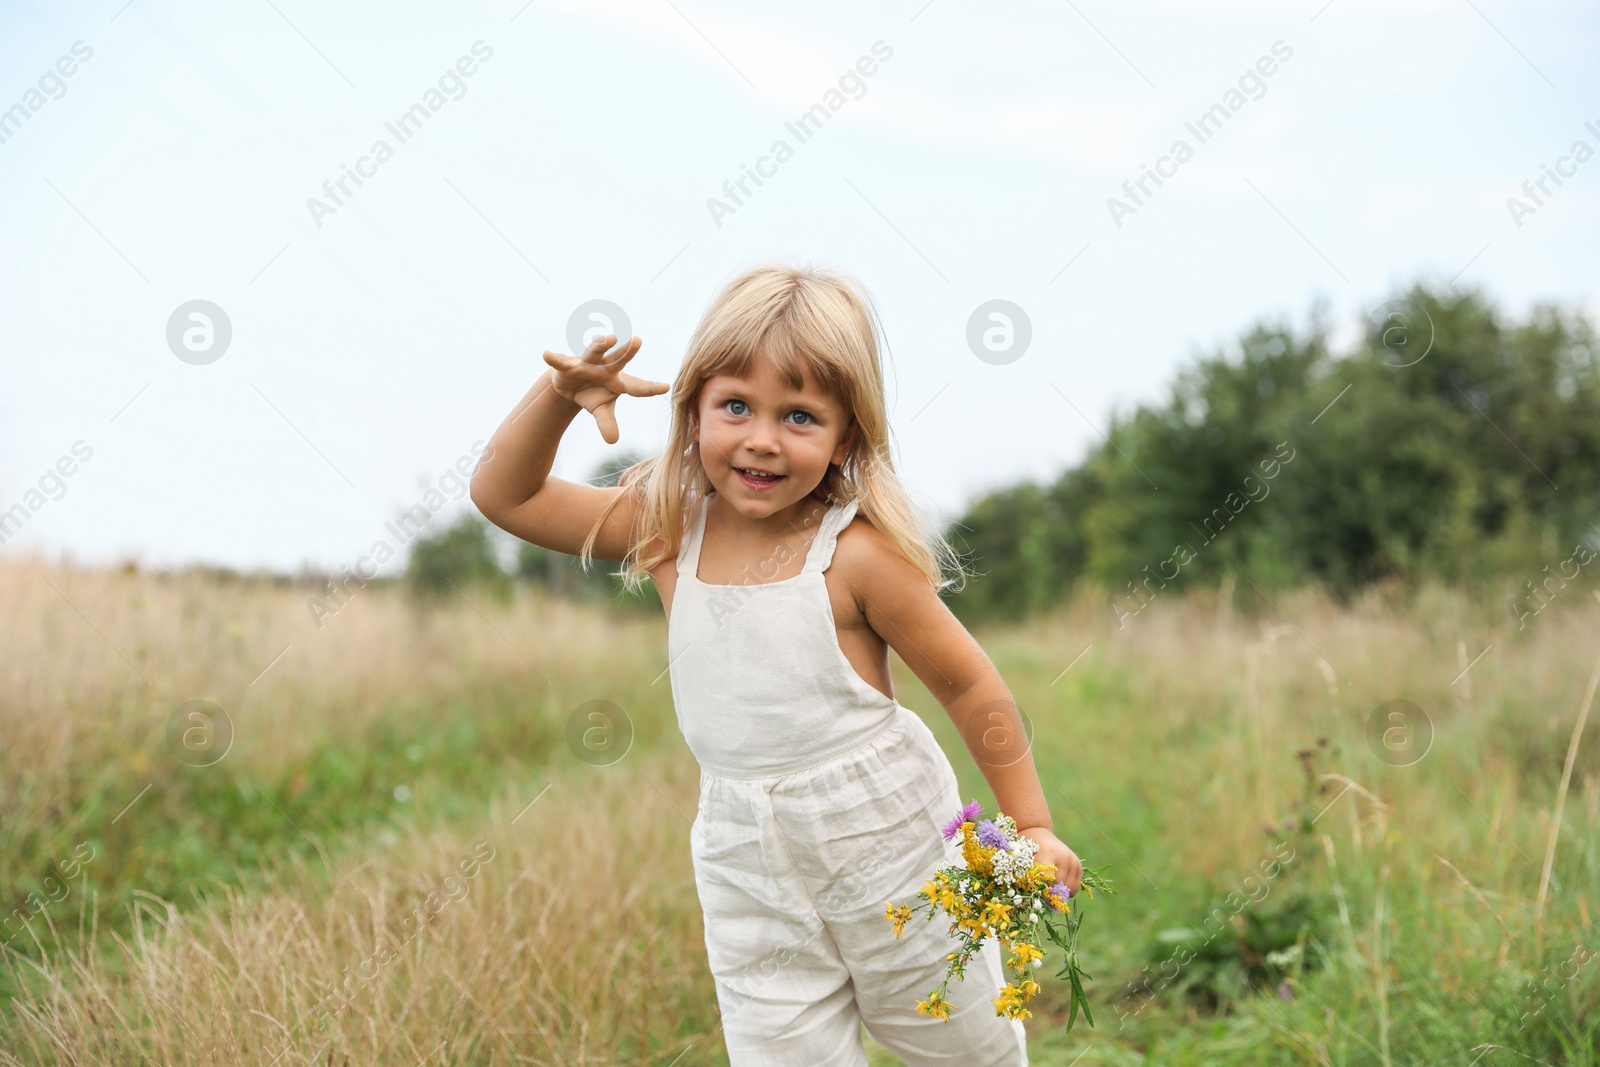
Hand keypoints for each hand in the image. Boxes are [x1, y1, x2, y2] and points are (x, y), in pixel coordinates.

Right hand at [542, 333, 669, 444]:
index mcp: (618, 381)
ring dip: (600, 345)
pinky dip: (554, 358)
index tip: (665, 387)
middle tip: (637, 341)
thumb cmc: (593, 394)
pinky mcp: (568, 364)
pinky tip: (546, 354)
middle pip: (618, 360)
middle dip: (627, 352)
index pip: (637, 386)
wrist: (572, 383)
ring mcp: (587, 364)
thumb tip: (613, 441)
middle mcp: (605, 368)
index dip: (650, 388)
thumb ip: (607, 423)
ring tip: (608, 338)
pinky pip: (561, 361)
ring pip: (594, 352)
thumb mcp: (601, 410)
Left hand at [1019, 826, 1081, 897]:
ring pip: (1068, 890)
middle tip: (1041, 893)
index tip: (1035, 895)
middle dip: (1049, 894)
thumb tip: (1039, 901)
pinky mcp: (1078, 865)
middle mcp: (1064, 857)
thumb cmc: (1028, 850)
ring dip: (1059, 893)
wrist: (1038, 834)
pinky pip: (1075, 887)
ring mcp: (1073, 861)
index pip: (1048, 881)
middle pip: (1059, 887)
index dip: (1041, 892)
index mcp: (1048, 854)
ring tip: (1049, 887)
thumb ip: (1031, 880)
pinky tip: (1057, 884)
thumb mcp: (1025, 862)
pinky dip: (1067, 890)